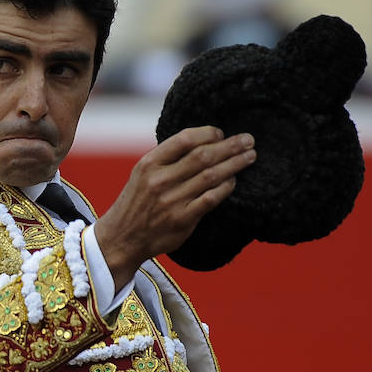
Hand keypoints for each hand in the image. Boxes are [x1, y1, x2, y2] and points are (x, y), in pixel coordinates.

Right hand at [93, 126, 255, 287]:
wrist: (122, 237)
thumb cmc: (137, 202)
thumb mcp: (142, 173)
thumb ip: (167, 158)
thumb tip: (202, 142)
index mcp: (150, 163)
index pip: (184, 139)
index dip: (208, 133)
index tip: (221, 133)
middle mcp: (160, 180)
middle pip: (203, 156)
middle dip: (230, 146)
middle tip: (248, 140)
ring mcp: (172, 200)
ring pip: (211, 176)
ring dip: (234, 164)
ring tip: (250, 156)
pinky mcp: (182, 219)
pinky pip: (211, 199)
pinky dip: (225, 188)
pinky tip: (234, 180)